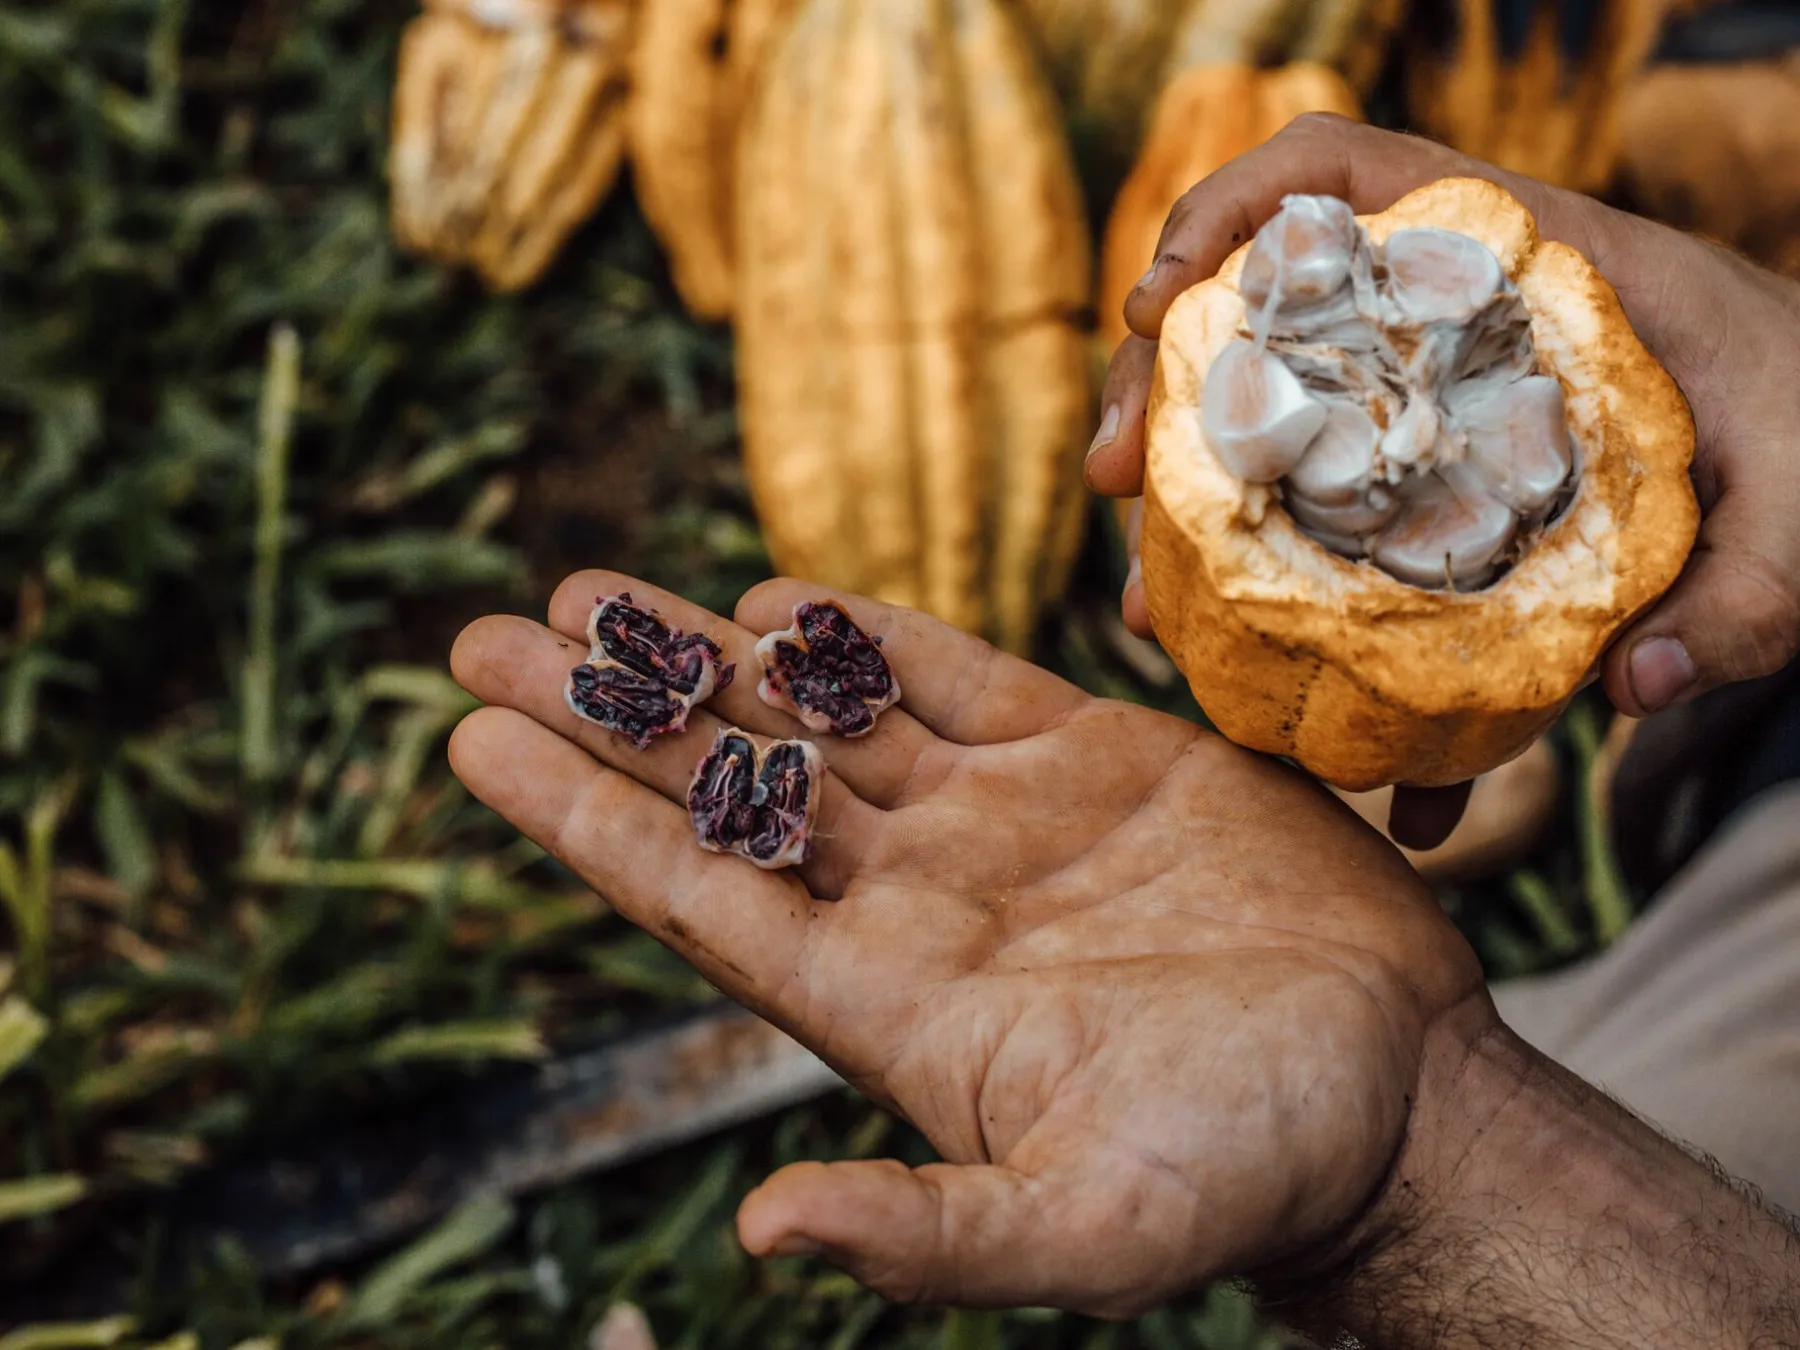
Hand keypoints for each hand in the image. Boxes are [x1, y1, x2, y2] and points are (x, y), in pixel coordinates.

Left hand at [448, 570, 1481, 1314]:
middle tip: (492, 633)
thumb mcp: (1090, 1224)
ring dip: (708, 658)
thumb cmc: (1250, 1170)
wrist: (1395, 1094)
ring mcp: (998, 823)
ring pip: (818, 718)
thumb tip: (768, 1234)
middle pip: (726, 786)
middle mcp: (918, 901)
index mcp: (888, 1001)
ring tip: (594, 598)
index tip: (468, 739)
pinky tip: (784, 597)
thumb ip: (932, 1235)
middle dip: (609, 711)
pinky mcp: (1089, 758)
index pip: (696, 891)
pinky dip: (865, 633)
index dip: (578, 818)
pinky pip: (948, 676)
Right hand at [1087, 115, 1799, 847]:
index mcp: (1536, 267)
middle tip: (1111, 481)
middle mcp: (1459, 324)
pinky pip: (1342, 530)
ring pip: (1280, 420)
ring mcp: (1438, 404)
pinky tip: (1296, 719)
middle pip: (1271, 307)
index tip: (1157, 306)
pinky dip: (1305, 616)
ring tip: (1150, 609)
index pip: (1352, 175)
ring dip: (1194, 503)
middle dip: (1164, 380)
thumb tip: (1624, 687)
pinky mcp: (1444, 485)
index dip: (1233, 213)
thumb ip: (1748, 596)